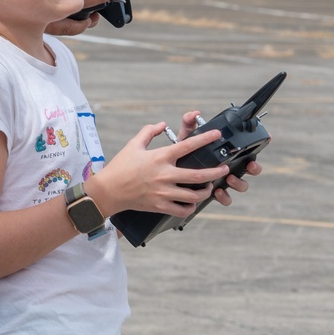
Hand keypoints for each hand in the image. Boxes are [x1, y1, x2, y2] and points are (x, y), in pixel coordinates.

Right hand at [85, 122, 231, 218]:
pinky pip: (183, 210)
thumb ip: (149, 132)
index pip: (188, 145)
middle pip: (198, 175)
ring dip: (205, 191)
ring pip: (193, 195)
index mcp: (160, 157)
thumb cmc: (120, 166)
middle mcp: (165, 175)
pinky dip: (191, 207)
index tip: (217, 135)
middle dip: (216, 172)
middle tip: (225, 169)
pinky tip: (193, 202)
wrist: (108, 191)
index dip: (205, 139)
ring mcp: (163, 192)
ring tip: (209, 187)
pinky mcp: (160, 206)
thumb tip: (163, 124)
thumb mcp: (133, 145)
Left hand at [170, 109, 261, 206]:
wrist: (171, 173)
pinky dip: (225, 196)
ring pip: (242, 185)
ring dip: (239, 182)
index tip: (266, 139)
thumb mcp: (186, 137)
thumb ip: (190, 124)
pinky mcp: (217, 193)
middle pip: (251, 169)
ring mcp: (226, 180)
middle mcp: (230, 166)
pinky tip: (218, 191)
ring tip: (229, 178)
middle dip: (255, 167)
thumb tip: (194, 114)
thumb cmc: (183, 152)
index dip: (259, 144)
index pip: (248, 148)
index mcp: (227, 152)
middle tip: (249, 164)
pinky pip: (227, 199)